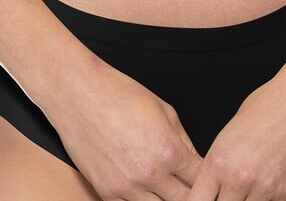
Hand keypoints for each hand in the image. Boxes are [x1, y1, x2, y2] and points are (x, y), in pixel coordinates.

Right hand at [46, 55, 203, 199]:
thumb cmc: (119, 94)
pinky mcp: (106, 193)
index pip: (200, 180)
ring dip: (167, 199)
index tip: (206, 176)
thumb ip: (184, 141)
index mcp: (168, 151)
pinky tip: (145, 189)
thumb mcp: (164, 110)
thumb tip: (195, 162)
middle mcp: (149, 174)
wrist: (78, 94)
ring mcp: (126, 188)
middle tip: (190, 184)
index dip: (207, 178)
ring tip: (167, 186)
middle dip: (191, 193)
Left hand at [188, 64, 285, 200]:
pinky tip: (271, 180)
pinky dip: (268, 198)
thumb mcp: (232, 130)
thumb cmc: (268, 104)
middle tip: (230, 190)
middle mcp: (238, 178)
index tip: (207, 196)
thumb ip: (222, 161)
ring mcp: (264, 187)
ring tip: (251, 183)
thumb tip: (217, 184)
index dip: (200, 200)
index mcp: (218, 160)